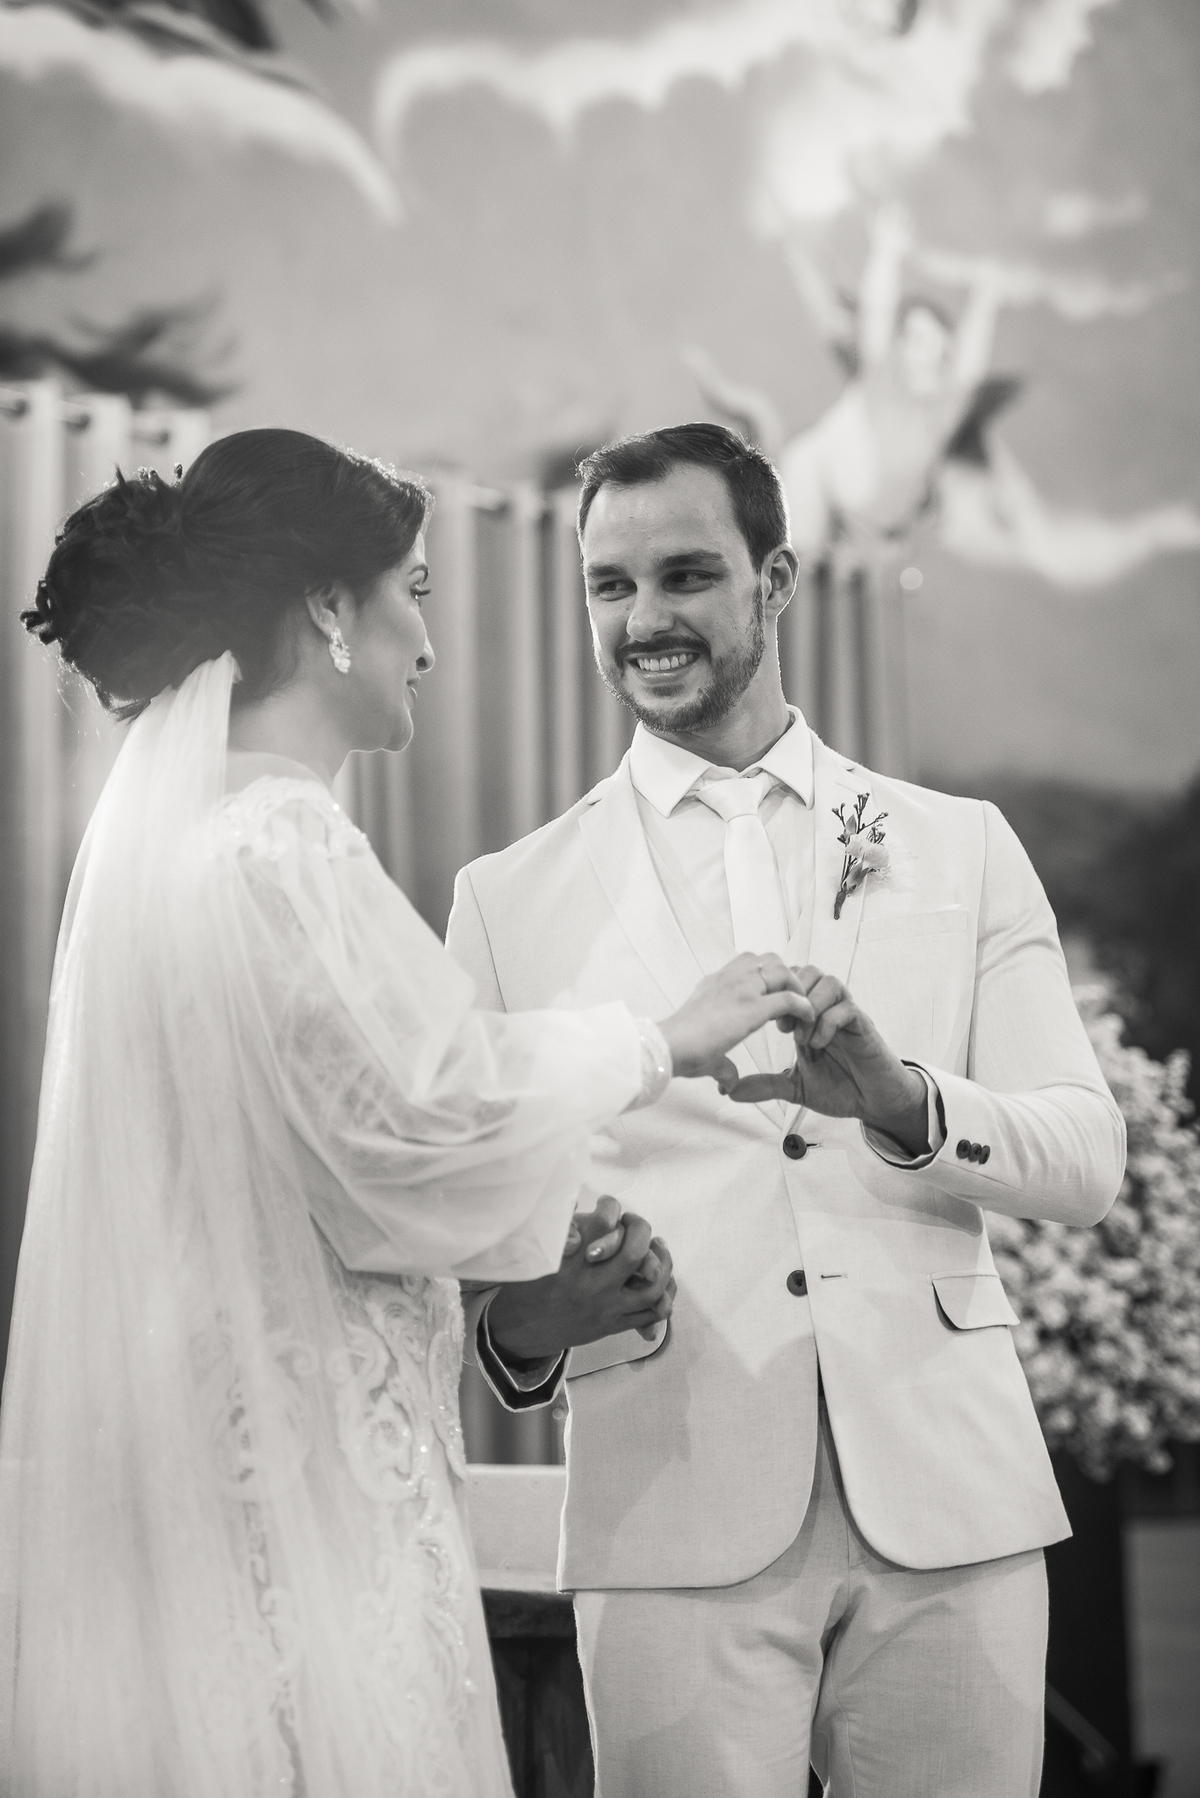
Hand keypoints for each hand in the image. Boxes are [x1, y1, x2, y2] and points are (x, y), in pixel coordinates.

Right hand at [487, 1196, 675, 1361]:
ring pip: (651, 1285)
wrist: (522, 1329)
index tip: (605, 1203)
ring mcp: (605, 1307)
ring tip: (658, 1245)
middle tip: (634, 1222)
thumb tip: (573, 1194)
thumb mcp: (534, 1250)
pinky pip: (651, 1313)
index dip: (609, 1206)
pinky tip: (662, 1279)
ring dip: (662, 1262)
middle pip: (633, 1253)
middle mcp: (590, 1285)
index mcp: (568, 1262)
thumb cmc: (528, 1283)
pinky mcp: (613, 1325)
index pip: (602, 1223)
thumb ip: (557, 1224)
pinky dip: (665, 1294)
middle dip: (640, 1229)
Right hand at [660, 952, 811, 1086]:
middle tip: (789, 1004)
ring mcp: (740, 989)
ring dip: (796, 988)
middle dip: (785, 977)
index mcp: (715, 984)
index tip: (773, 1001)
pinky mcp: (751, 1007)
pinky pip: (789, 998)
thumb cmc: (679, 1049)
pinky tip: (807, 1019)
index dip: (767, 978)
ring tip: (799, 1011)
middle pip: (769, 959)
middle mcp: (729, 979)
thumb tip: (728, 1085)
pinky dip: (803, 1007)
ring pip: (782, 970)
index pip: (748, 964)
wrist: (667, 1047)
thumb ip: (722, 1067)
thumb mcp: (705, 1052)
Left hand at [725, 966, 929, 1155]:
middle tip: (783, 1026)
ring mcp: (848, 1016)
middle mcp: (829, 1010)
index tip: (768, 1023)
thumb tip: (731, 1090)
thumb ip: (765, 1085)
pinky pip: (848, 1008)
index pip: (791, 983)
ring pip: (830, 982)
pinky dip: (828, 1022)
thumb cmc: (841, 1089)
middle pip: (810, 972)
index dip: (776, 994)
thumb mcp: (794, 1087)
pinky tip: (818, 1043)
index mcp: (811, 1017)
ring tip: (801, 1036)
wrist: (876, 1103)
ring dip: (811, 1006)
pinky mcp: (865, 1027)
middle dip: (792, 994)